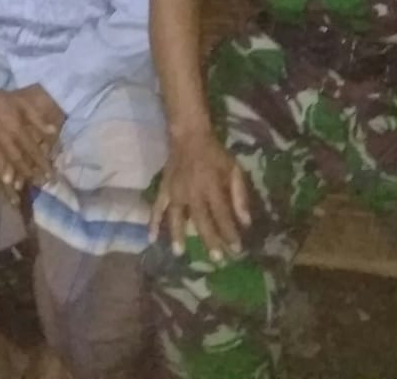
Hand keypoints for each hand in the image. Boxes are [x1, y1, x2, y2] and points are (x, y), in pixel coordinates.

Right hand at [0, 85, 57, 195]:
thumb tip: (54, 132)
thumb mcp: (22, 103)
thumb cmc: (1, 100)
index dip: (43, 163)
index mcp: (16, 128)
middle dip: (31, 176)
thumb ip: (38, 119)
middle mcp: (4, 140)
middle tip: (40, 188)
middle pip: (19, 162)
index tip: (51, 176)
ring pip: (2, 169)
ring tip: (17, 201)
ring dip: (10, 186)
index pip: (32, 149)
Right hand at [149, 128, 250, 262]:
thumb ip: (240, 195)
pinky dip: (153, 222)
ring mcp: (176, 191)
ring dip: (178, 235)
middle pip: (201, 220)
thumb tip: (245, 222)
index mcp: (212, 186)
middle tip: (216, 260)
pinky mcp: (164, 188)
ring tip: (180, 254)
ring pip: (177, 217)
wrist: (189, 136)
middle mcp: (193, 192)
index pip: (222, 215)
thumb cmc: (215, 153)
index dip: (230, 233)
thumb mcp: (233, 168)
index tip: (236, 250)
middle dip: (210, 241)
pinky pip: (157, 206)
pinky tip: (151, 238)